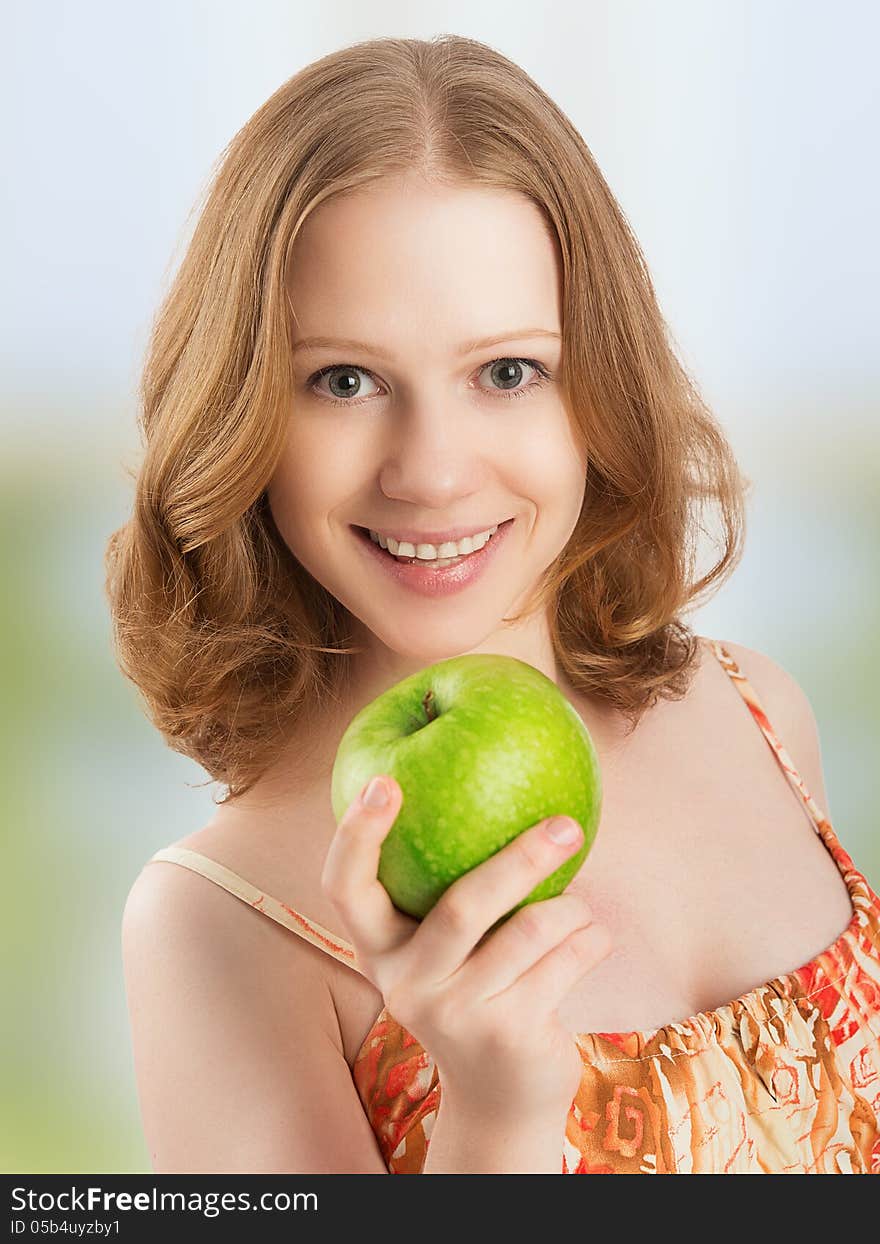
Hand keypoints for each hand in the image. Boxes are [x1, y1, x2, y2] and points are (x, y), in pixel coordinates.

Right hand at [321, 775, 612, 1125]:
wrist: (499, 1099)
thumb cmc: (475, 989)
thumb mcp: (445, 947)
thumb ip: (451, 885)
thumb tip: (497, 779)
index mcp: (379, 949)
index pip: (344, 887)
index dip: (356, 835)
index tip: (383, 781)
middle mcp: (406, 983)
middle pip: (461, 907)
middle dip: (520, 858)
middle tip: (565, 825)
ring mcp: (456, 1015)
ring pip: (529, 933)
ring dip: (570, 907)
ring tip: (580, 903)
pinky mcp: (508, 1036)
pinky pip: (564, 963)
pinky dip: (590, 940)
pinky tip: (593, 938)